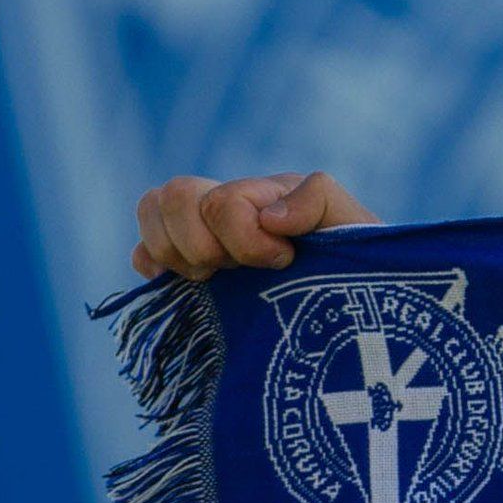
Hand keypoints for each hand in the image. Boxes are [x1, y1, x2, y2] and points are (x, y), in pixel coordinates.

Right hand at [130, 171, 376, 279]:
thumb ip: (319, 200)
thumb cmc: (360, 266)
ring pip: (151, 209)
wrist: (353, 310)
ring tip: (215, 277)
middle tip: (236, 270)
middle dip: (200, 245)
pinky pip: (143, 252)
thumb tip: (269, 215)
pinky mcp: (187, 267)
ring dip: (176, 253)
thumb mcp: (355, 228)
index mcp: (266, 193)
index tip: (284, 260)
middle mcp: (228, 205)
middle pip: (171, 195)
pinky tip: (194, 285)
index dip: (246, 239)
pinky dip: (155, 268)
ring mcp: (204, 233)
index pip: (222, 201)